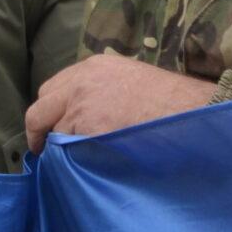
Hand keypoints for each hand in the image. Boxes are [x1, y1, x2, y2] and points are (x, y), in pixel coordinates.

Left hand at [23, 54, 216, 151]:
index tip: (53, 128)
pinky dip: (68, 157)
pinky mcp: (87, 126)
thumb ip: (105, 88)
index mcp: (94, 65)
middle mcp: (82, 80)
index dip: (52, 111)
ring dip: (57, 145)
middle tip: (47, 149)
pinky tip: (81, 166)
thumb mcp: (132, 80)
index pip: (52, 88)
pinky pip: (64, 146)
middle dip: (41, 128)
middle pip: (40, 106)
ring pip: (50, 129)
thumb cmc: (171, 103)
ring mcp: (82, 102)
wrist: (191, 113)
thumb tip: (88, 112)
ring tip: (70, 161)